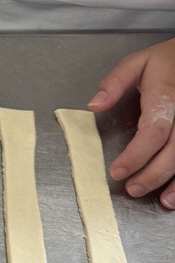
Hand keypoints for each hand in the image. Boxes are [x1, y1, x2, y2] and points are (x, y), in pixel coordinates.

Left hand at [90, 38, 174, 204]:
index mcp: (167, 96)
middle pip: (174, 150)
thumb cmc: (165, 62)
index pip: (154, 131)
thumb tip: (94, 105)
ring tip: (162, 201)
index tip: (117, 171)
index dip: (137, 154)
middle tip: (132, 189)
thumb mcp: (136, 62)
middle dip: (153, 173)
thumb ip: (115, 83)